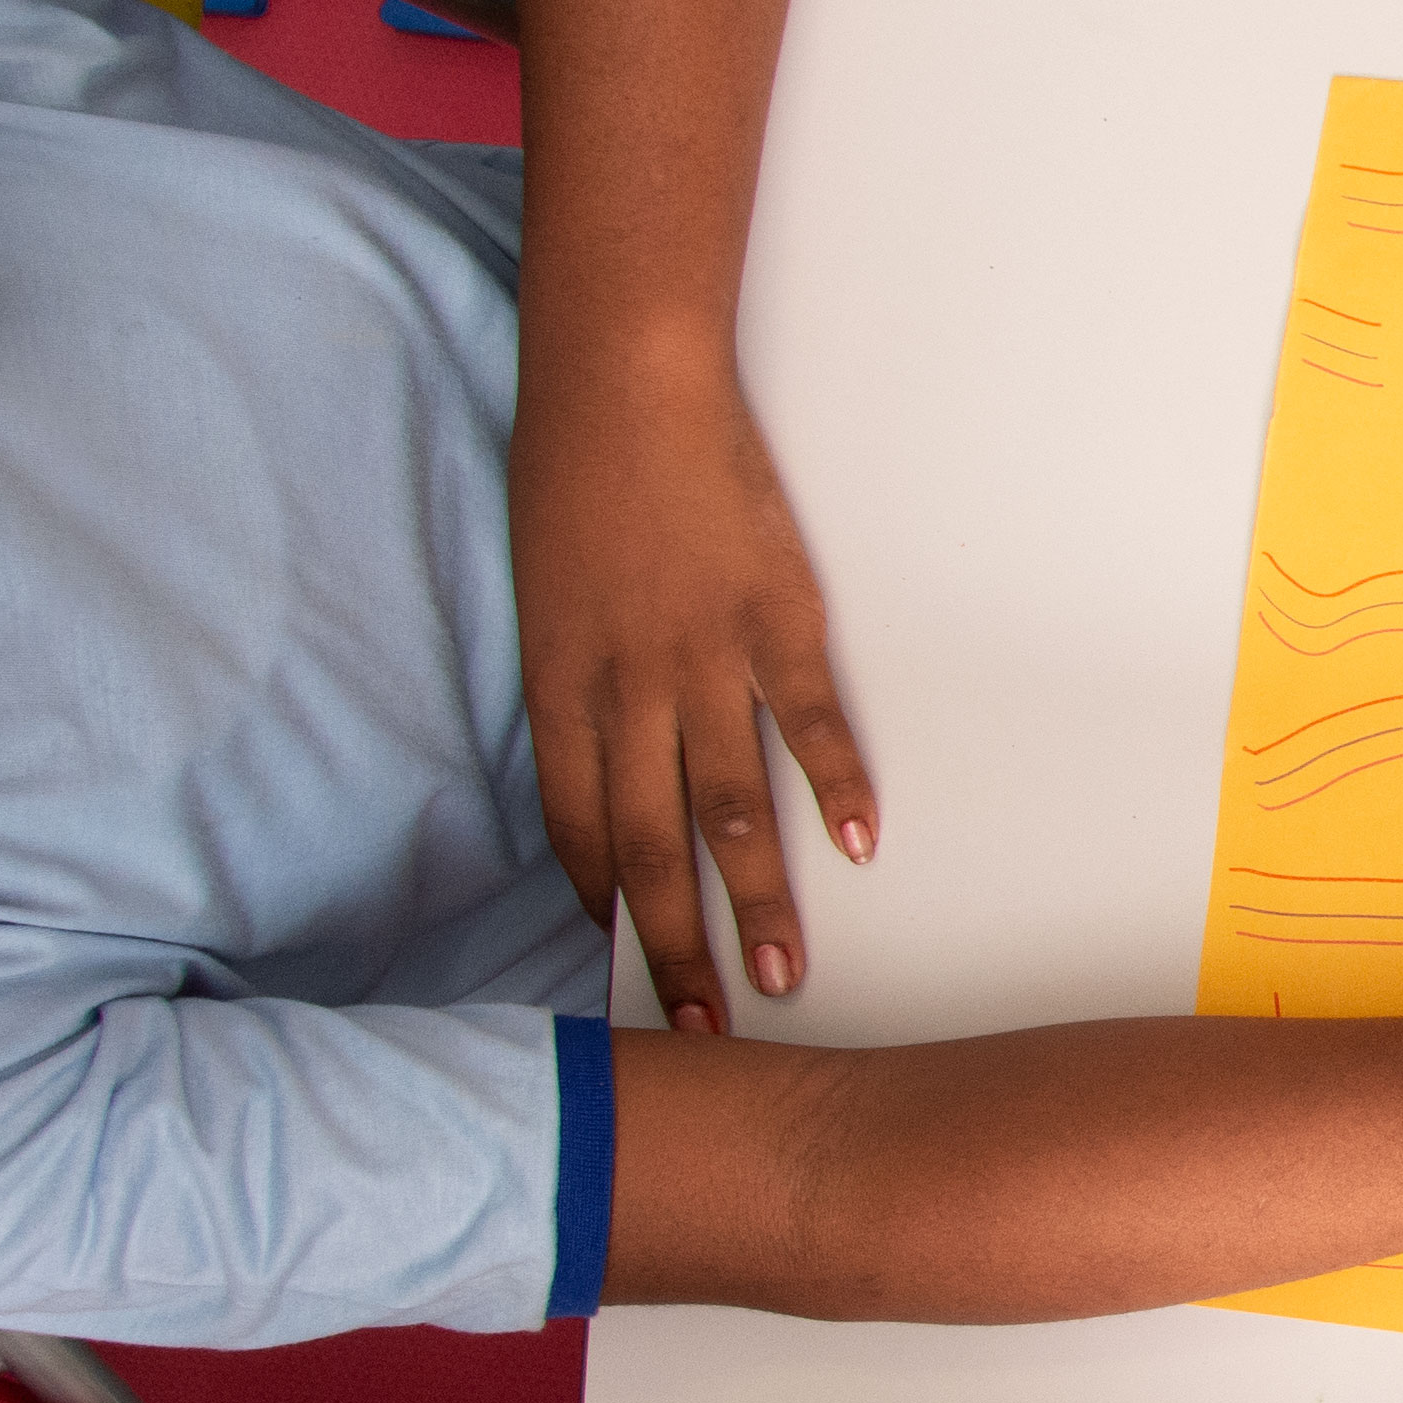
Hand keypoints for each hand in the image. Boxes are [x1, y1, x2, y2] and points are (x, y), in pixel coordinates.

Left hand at [508, 332, 876, 1034]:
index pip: (574, 823)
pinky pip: (809, 719)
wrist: (623, 378)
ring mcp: (706, 655)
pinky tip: (861, 843)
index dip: (601, 900)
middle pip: (649, 842)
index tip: (621, 963)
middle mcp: (627, 686)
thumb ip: (573, 675)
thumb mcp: (541, 585)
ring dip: (755, 899)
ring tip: (783, 972)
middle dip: (671, 945)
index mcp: (557, 681)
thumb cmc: (572, 470)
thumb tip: (601, 748)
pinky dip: (838, 783)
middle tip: (701, 1024)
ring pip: (730, 805)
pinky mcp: (777, 615)